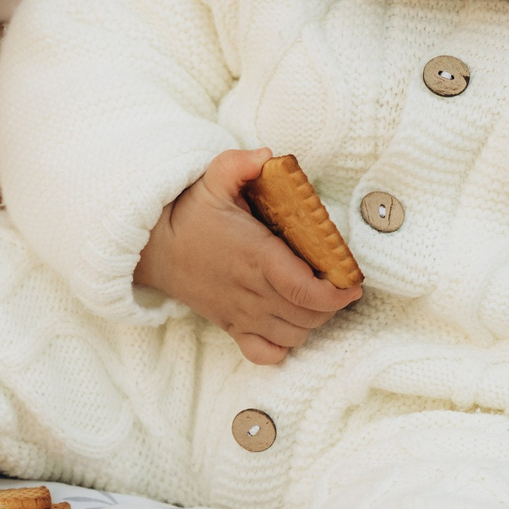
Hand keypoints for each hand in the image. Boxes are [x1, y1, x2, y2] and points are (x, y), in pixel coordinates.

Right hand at [131, 149, 360, 363]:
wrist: (155, 248)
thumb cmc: (191, 215)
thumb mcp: (213, 179)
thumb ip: (239, 164)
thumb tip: (268, 155)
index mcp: (256, 256)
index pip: (306, 289)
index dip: (337, 292)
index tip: (352, 282)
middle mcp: (252, 291)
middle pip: (308, 314)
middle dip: (333, 304)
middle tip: (339, 283)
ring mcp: (241, 314)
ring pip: (294, 334)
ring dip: (314, 321)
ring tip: (318, 299)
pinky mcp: (231, 327)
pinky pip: (266, 353)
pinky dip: (285, 346)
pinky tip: (290, 325)